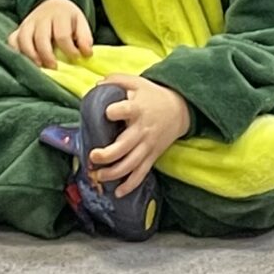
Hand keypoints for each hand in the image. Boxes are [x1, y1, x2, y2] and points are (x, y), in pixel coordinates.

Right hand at [9, 0, 93, 69]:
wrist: (53, 4)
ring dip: (31, 56)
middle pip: (41, 38)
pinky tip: (25, 62)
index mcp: (60, 15)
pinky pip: (12, 40)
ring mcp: (28, 23)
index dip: (69, 50)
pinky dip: (16, 51)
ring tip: (40, 67)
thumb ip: (85, 38)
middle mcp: (41, 18)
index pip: (62, 35)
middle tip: (54, 67)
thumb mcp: (81, 23)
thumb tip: (86, 54)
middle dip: (47, 56)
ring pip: (24, 39)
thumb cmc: (68, 20)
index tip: (75, 59)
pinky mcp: (19, 29)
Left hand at [87, 75, 190, 195]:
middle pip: (125, 146)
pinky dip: (130, 185)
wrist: (180, 110)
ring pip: (131, 164)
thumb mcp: (136, 82)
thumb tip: (96, 84)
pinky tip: (118, 193)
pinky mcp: (152, 156)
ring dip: (113, 173)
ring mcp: (148, 145)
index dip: (116, 111)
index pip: (127, 111)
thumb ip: (116, 80)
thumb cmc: (152, 95)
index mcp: (138, 109)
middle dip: (108, 155)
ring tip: (98, 176)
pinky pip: (141, 173)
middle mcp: (142, 130)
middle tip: (93, 156)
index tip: (108, 112)